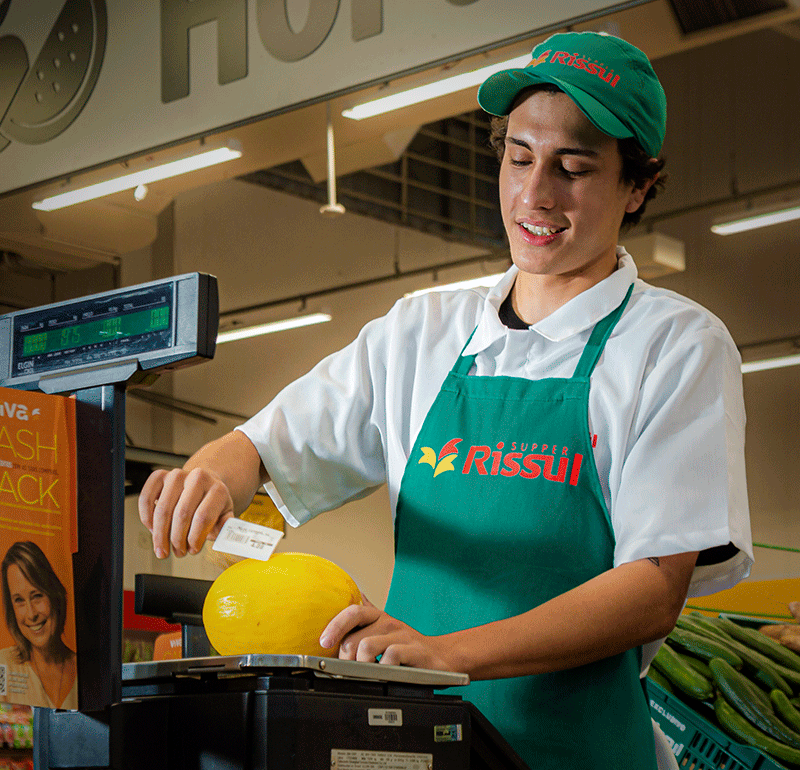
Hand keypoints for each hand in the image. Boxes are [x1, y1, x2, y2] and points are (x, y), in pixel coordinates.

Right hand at [138, 467, 234, 558]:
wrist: (204, 483)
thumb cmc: (212, 503)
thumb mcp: (224, 515)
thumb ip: (224, 528)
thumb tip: (220, 539)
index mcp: (217, 489)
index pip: (203, 517)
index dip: (195, 538)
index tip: (192, 549)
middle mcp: (198, 478)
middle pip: (182, 515)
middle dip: (176, 539)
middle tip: (177, 552)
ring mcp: (177, 475)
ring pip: (163, 509)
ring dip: (160, 535)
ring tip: (163, 548)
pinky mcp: (160, 476)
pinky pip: (146, 498)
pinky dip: (146, 518)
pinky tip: (152, 530)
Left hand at [319, 597, 453, 670]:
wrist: (442, 655)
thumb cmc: (407, 647)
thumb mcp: (383, 631)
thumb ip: (364, 621)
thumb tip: (343, 607)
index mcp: (378, 617)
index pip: (353, 612)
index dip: (335, 625)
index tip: (323, 642)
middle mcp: (389, 622)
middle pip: (354, 638)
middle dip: (345, 660)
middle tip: (349, 671)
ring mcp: (402, 635)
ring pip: (367, 647)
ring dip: (361, 665)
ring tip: (367, 674)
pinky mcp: (415, 651)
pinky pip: (390, 657)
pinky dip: (383, 669)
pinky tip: (387, 674)